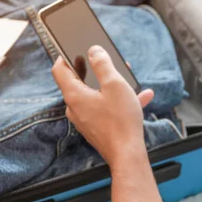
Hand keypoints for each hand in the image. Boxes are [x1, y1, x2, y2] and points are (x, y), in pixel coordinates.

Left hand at [52, 45, 152, 166]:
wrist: (127, 153)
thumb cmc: (121, 120)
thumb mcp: (115, 85)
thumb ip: (103, 65)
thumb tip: (93, 51)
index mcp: (74, 95)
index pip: (59, 70)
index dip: (65, 56)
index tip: (74, 48)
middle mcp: (75, 107)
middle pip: (78, 82)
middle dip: (94, 69)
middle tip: (105, 60)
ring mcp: (85, 119)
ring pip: (95, 95)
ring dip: (111, 85)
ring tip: (130, 79)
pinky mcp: (96, 127)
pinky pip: (105, 107)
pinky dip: (119, 100)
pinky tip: (142, 97)